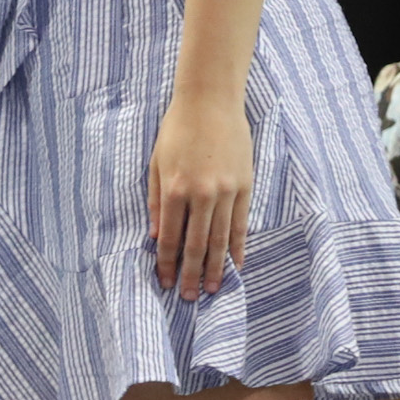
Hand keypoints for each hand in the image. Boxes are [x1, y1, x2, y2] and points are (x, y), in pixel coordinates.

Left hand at [147, 92, 252, 301]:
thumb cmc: (177, 129)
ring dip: (214, 268)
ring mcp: (225, 191)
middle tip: (187, 298)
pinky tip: (235, 264)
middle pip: (196, 245)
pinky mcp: (244, 186)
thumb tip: (155, 236)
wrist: (210, 101)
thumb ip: (155, 200)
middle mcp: (201, 194)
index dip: (167, 264)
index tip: (165, 283)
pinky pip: (240, 224)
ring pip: (220, 239)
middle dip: (190, 274)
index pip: (170, 237)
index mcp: (174, 188)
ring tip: (211, 290)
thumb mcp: (156, 162)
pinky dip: (238, 246)